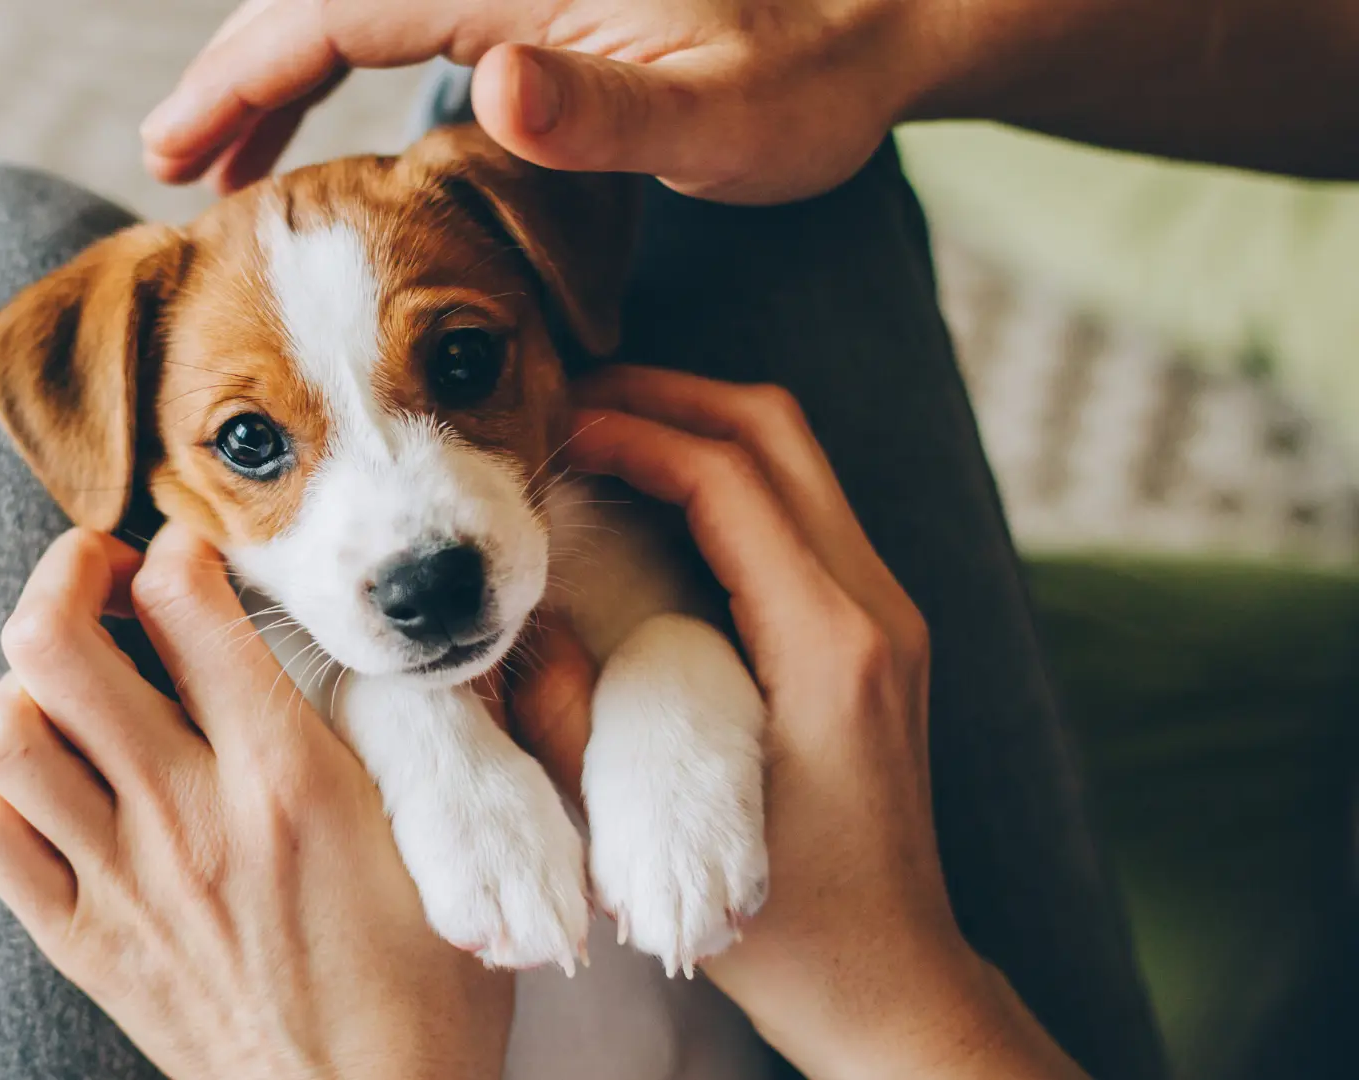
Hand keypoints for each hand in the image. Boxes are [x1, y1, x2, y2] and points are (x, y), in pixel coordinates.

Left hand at [0, 525, 512, 1079]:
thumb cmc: (425, 992)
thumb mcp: (452, 848)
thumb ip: (442, 735)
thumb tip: (437, 647)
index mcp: (288, 778)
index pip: (187, 600)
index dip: (180, 545)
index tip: (196, 555)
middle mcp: (188, 816)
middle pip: (53, 641)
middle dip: (67, 572)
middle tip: (107, 579)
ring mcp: (123, 882)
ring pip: (3, 732)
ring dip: (29, 686)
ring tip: (77, 687)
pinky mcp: (84, 943)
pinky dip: (1, 792)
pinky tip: (56, 787)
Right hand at [141, 0, 937, 203]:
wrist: (882, 18)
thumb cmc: (812, 79)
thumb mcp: (723, 114)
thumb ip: (606, 111)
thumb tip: (488, 84)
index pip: (337, 10)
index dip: (242, 77)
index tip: (173, 152)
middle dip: (238, 77)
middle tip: (172, 170)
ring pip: (356, 7)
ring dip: (282, 74)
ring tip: (229, 164)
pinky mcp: (533, 0)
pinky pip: (403, 19)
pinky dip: (345, 69)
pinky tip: (335, 136)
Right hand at [508, 367, 1090, 1079]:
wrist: (893, 983)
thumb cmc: (789, 930)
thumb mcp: (657, 836)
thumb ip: (574, 726)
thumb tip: (515, 627)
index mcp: (830, 645)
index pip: (729, 476)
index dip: (633, 430)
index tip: (553, 426)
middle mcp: (874, 610)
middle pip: (775, 432)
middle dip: (668, 395)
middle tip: (570, 400)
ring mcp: (885, 617)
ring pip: (794, 460)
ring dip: (696, 428)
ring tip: (600, 435)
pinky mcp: (873, 635)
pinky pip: (799, 511)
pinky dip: (722, 480)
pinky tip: (649, 505)